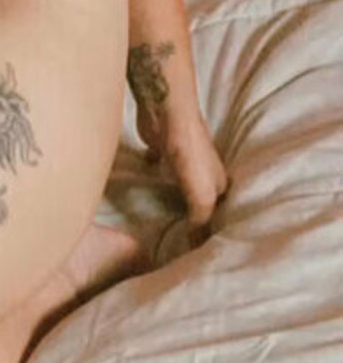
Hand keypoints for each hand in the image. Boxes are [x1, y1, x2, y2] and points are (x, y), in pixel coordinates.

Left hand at [137, 101, 230, 244]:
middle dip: (190, 213)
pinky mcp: (159, 149)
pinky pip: (156, 167)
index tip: (198, 247)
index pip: (218, 211)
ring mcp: (181, 159)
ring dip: (171, 196)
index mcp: (218, 183)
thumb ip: (200, 220)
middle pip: (198, 197)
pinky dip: (152, 176)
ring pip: (177, 183)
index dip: (211, 228)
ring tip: (159, 218)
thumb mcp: (202, 196)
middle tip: (174, 236)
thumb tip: (194, 243)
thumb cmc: (191, 155)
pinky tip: (143, 188)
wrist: (168, 116)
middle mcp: (202, 171)